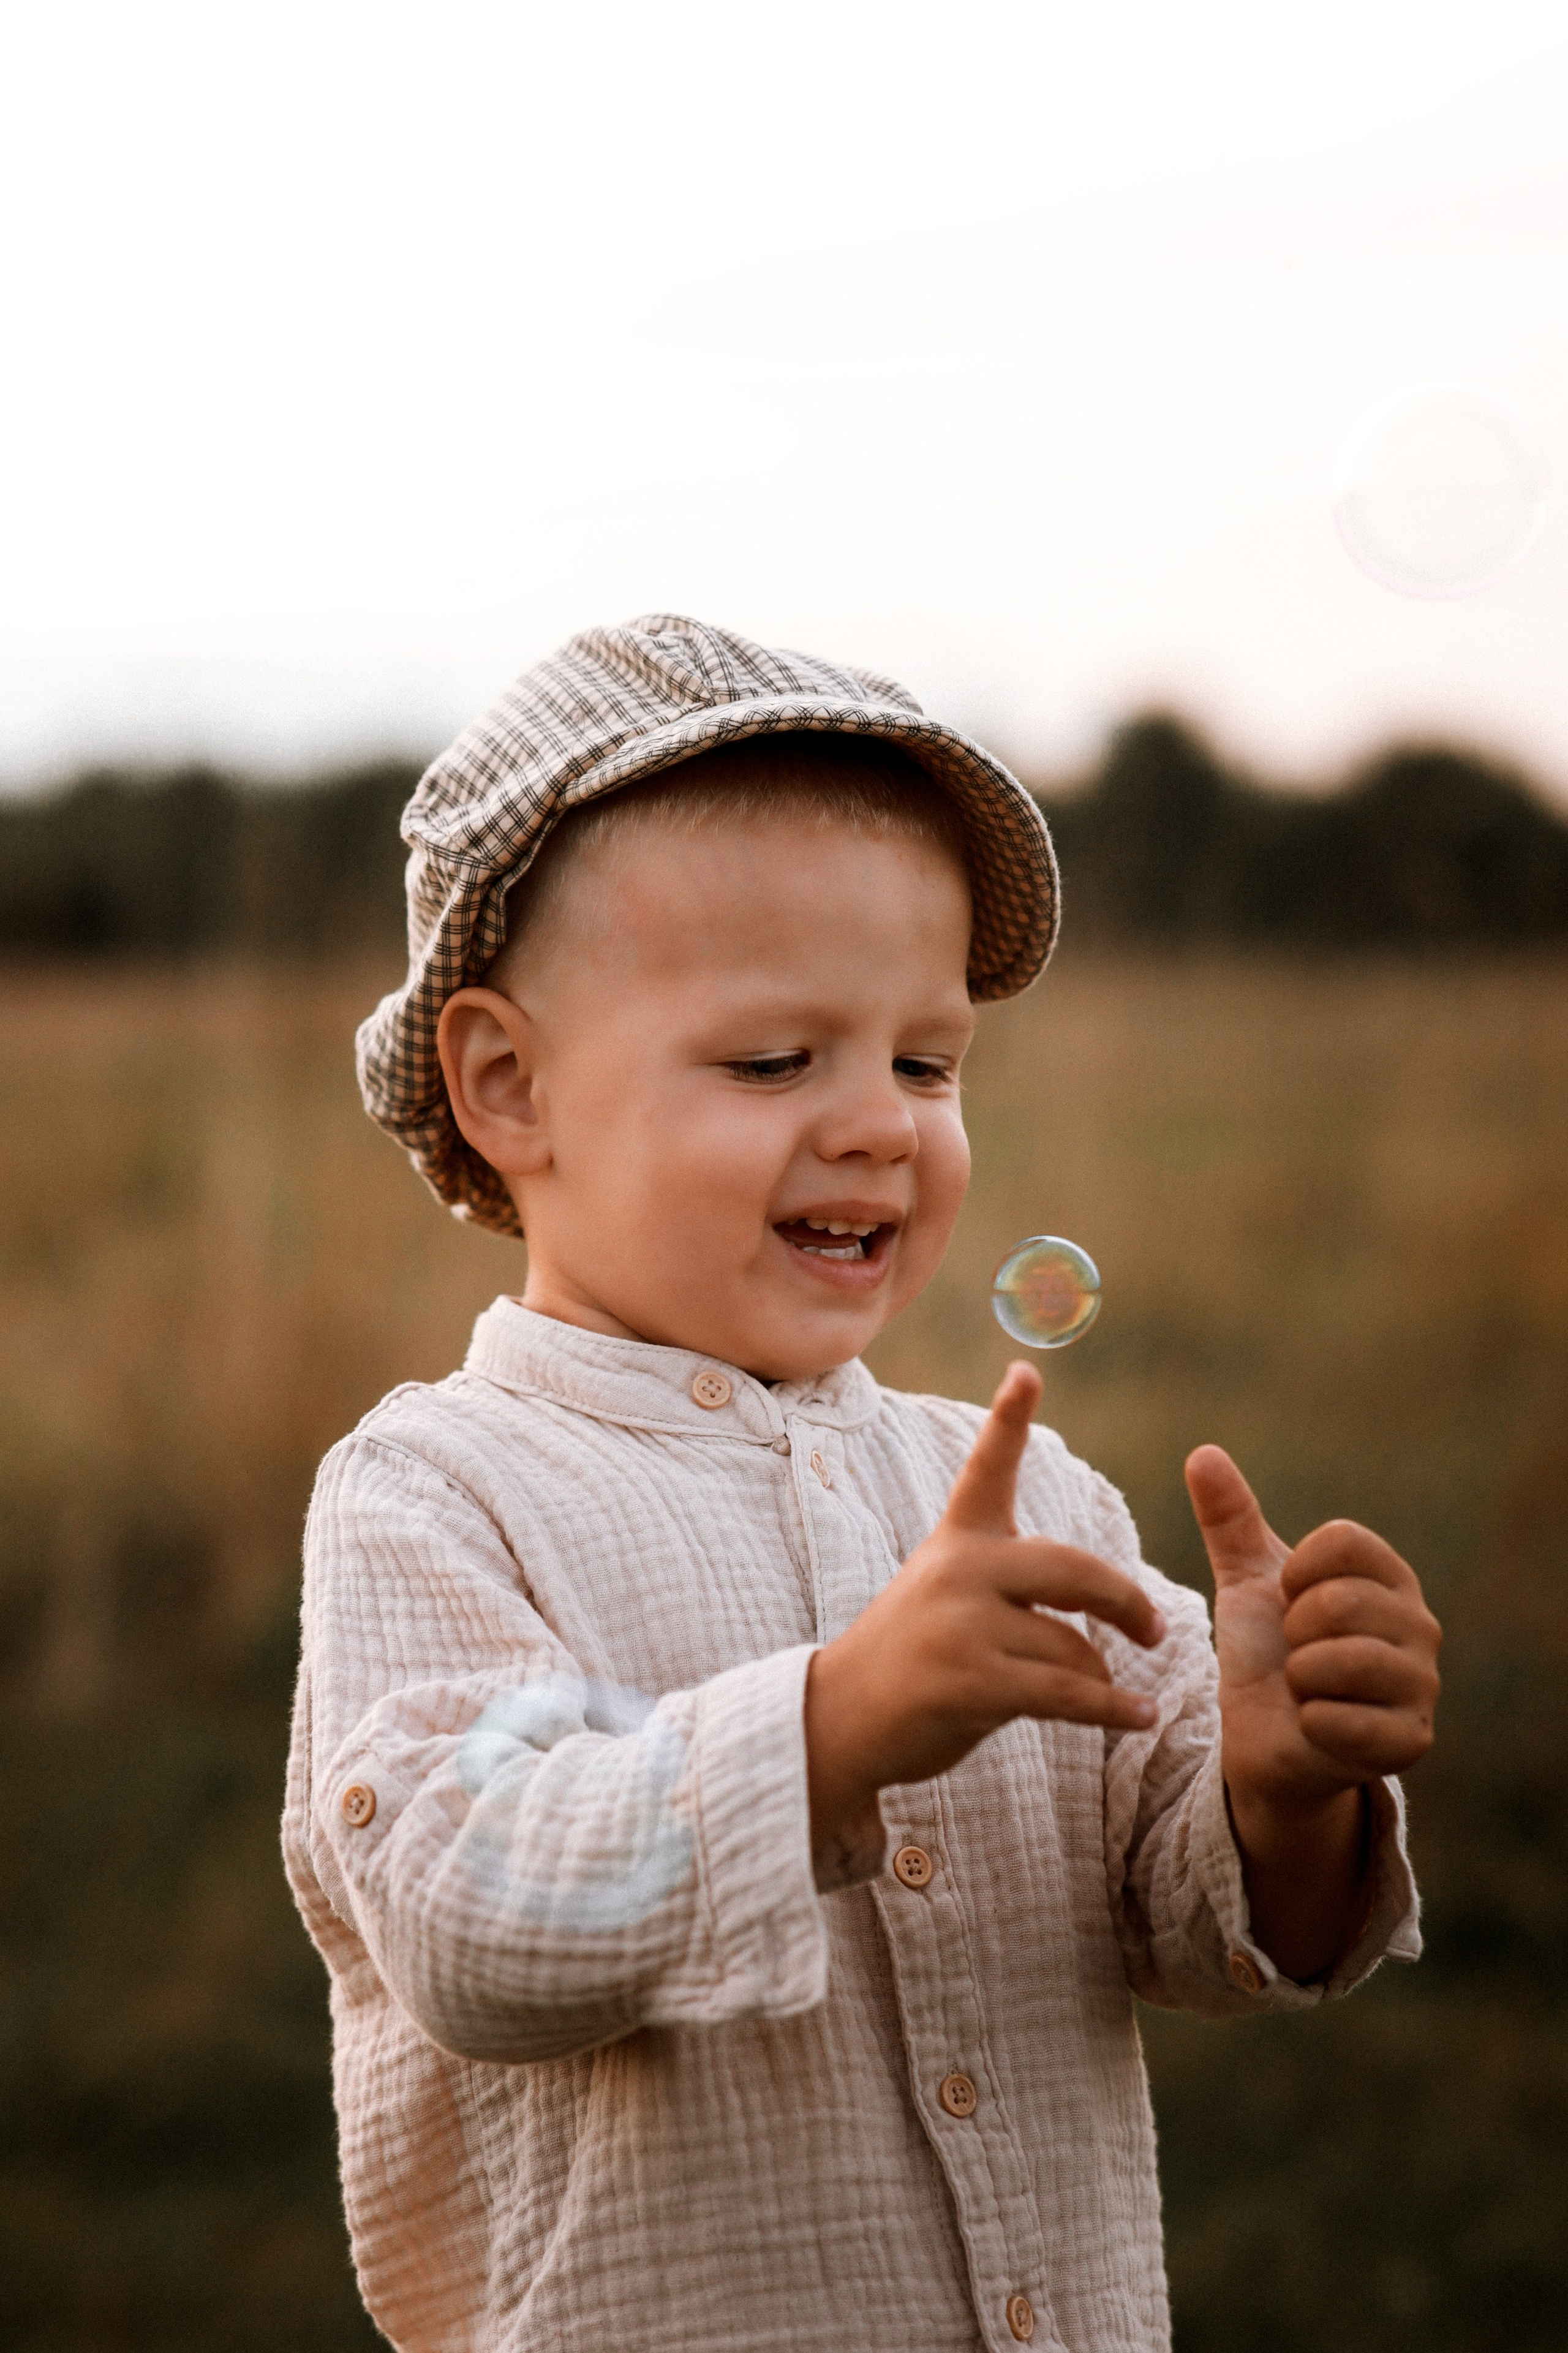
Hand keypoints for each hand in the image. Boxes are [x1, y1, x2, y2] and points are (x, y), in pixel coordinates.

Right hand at [805, 1361, 1166, 1861]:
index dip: (1007, 1417)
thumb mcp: (949, 1594)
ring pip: (1073, 1647)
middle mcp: (959, 1571)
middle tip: (1154, 1627)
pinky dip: (1113, 1709)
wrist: (840, 1721)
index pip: (988, 1469)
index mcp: (957, 1540)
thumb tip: (1104, 1618)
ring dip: (1101, 1679)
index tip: (1026, 1371)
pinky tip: (1141, 1715)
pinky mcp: (971, 1682)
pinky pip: (1067, 1694)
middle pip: (1074, 1569)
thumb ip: (1013, 1583)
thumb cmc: (912, 1657)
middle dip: (1125, 1600)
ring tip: (1113, 1696)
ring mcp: (963, 1625)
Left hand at [1186, 1446, 1440, 1813]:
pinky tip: (1316, 1726)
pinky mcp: (1409, 1743)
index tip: (1290, 1600)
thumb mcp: (1245, 1580)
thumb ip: (1229, 1518)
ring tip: (1305, 1687)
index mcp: (1390, 1577)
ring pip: (1341, 1661)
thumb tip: (1201, 1452)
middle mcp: (1421, 1626)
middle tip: (1296, 1654)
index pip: (1344, 1540)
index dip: (1295, 1573)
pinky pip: (1341, 1721)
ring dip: (1299, 1678)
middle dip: (1292, 1632)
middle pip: (1339, 1601)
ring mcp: (1422, 1686)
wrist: (1263, 1737)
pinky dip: (1309, 1723)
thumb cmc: (1266, 1652)